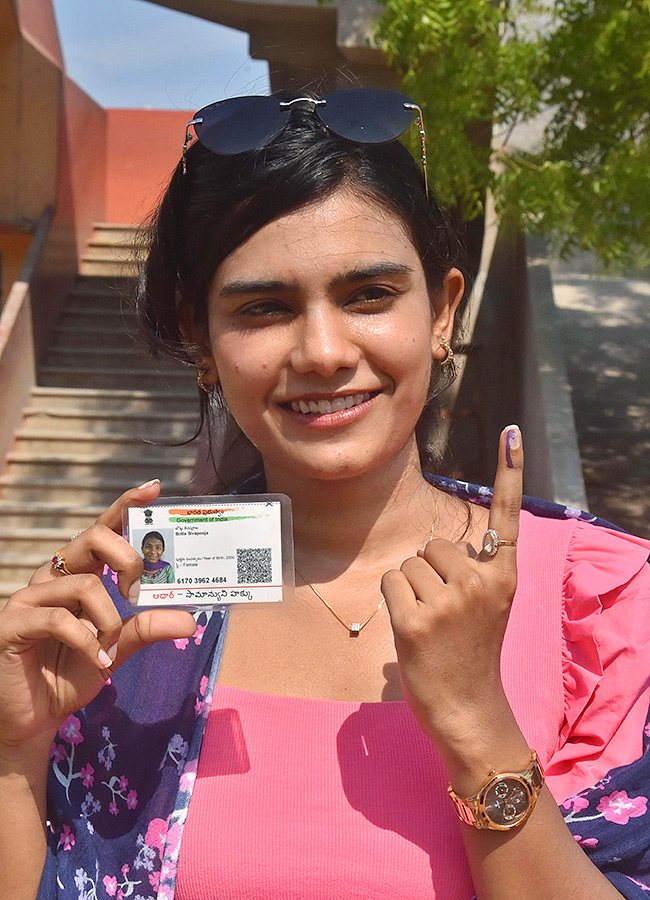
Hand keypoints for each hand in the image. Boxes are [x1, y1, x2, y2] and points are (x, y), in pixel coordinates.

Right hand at [0, 481, 195, 751]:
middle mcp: (52, 577)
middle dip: (127, 558)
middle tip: (139, 590)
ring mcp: (29, 598)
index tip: (154, 489)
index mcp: (77, 573)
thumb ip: (147, 627)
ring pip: (84, 584)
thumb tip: (190, 620)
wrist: (32, 719)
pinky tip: (99, 661)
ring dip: (110, 619)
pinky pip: (59, 619)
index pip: (102, 529)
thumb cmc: (70, 674)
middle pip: (92, 538)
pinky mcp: (13, 625)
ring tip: (112, 649)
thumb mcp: (117, 648)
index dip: (126, 505)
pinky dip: (88, 641)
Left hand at [381, 425, 523, 763]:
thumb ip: (472, 571)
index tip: (513, 430)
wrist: (469, 710)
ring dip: (411, 589)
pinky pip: (391, 583)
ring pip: (409, 564)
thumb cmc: (471, 653)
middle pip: (432, 545)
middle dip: (429, 572)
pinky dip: (394, 602)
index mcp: (504, 577)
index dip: (510, 470)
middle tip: (444, 612)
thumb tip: (435, 547)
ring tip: (432, 624)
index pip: (507, 516)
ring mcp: (449, 602)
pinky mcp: (416, 621)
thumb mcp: (487, 606)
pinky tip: (413, 631)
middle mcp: (482, 583)